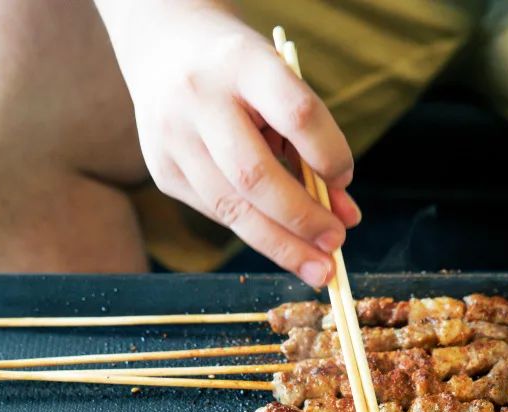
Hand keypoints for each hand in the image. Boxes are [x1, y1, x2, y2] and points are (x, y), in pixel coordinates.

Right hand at [94, 0, 358, 286]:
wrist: (165, 50)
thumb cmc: (242, 74)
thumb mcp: (280, 85)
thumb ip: (312, 143)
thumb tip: (344, 217)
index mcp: (241, 63)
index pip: (295, 112)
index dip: (327, 152)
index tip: (345, 179)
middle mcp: (198, 100)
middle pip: (255, 175)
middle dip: (302, 219)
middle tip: (336, 245)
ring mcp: (172, 139)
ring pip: (231, 208)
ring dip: (281, 244)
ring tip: (318, 266)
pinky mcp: (162, 170)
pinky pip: (217, 212)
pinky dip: (254, 228)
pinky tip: (279, 238)